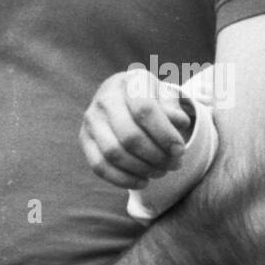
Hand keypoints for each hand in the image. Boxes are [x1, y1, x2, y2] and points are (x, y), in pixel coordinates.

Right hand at [80, 70, 191, 188]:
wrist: (127, 99)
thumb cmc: (152, 100)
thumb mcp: (167, 98)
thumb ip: (174, 109)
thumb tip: (179, 122)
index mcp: (128, 83)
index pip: (144, 111)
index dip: (164, 135)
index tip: (180, 150)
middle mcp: (105, 98)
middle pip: (129, 136)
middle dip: (156, 157)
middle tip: (174, 164)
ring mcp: (91, 119)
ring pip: (114, 153)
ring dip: (142, 169)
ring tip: (161, 172)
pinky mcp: (84, 139)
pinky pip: (99, 166)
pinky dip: (124, 179)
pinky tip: (143, 181)